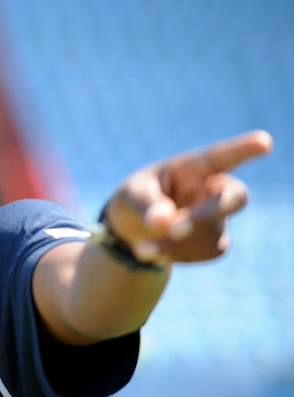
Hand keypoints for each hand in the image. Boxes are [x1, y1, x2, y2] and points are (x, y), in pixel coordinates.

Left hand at [104, 130, 273, 264]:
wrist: (135, 228)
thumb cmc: (137, 198)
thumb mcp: (132, 195)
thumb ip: (147, 204)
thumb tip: (165, 222)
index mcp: (192, 167)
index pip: (221, 156)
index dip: (242, 149)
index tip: (264, 141)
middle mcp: (213, 188)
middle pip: (234, 197)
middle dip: (205, 215)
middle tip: (174, 229)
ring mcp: (219, 215)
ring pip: (213, 232)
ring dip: (177, 243)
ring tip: (142, 248)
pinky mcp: (216, 241)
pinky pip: (206, 251)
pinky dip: (177, 254)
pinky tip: (154, 252)